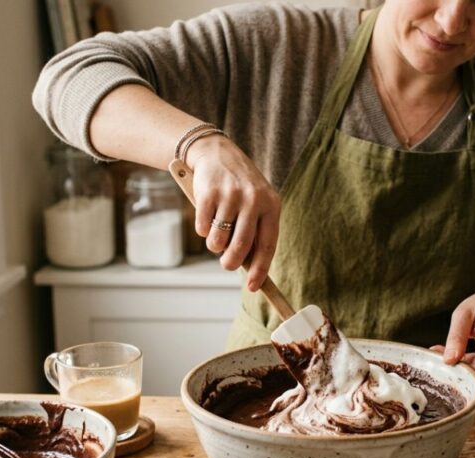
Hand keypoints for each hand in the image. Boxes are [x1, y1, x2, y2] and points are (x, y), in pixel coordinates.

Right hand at [186, 134, 280, 291]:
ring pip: (218, 241)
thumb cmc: (240, 187)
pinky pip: (202, 228)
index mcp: (271, 205)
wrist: (217, 152)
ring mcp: (230, 196)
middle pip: (241, 247)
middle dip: (231, 263)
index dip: (260, 270)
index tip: (253, 287)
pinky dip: (202, 229)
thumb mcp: (257, 202)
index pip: (268, 245)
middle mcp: (253, 199)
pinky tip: (207, 216)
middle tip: (226, 265)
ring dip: (214, 245)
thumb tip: (252, 269)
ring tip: (217, 233)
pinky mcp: (208, 193)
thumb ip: (257, 230)